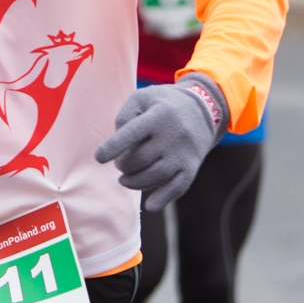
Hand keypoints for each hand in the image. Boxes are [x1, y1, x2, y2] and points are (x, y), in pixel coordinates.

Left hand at [94, 74, 227, 210]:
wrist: (204, 109)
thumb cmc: (163, 104)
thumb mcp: (143, 97)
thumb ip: (124, 116)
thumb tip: (115, 145)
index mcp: (158, 116)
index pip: (132, 133)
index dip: (113, 147)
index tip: (99, 158)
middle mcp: (172, 135)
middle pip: (140, 159)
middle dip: (123, 164)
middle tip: (120, 162)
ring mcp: (183, 154)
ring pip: (154, 176)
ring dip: (133, 182)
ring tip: (124, 178)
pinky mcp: (191, 168)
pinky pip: (177, 188)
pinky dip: (162, 199)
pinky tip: (149, 205)